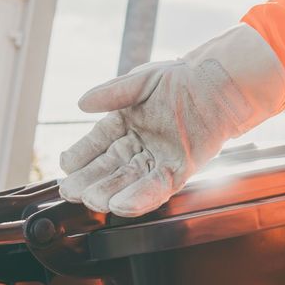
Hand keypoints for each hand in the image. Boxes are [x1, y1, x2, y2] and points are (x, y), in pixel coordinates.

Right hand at [59, 24, 284, 217]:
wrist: (218, 83)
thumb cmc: (181, 78)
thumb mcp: (142, 81)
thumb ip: (113, 93)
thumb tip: (81, 103)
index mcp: (126, 124)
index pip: (96, 143)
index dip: (80, 155)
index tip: (65, 166)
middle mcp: (140, 145)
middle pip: (109, 168)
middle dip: (89, 181)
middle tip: (72, 191)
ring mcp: (158, 159)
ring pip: (129, 182)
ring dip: (110, 193)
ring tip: (93, 201)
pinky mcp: (180, 170)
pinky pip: (157, 188)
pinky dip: (140, 198)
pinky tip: (122, 205)